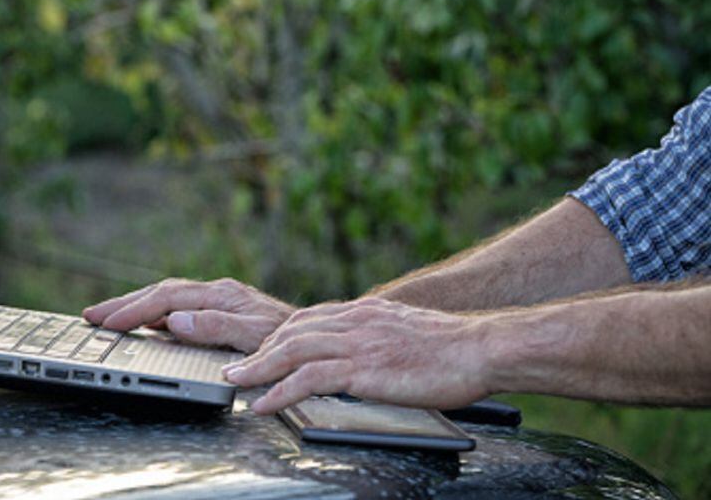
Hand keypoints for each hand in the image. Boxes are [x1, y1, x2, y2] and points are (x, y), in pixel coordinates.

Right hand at [82, 278, 294, 352]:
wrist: (317, 340)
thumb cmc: (290, 341)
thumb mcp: (254, 336)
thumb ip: (216, 326)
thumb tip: (175, 320)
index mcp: (220, 296)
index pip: (166, 300)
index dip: (133, 311)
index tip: (107, 323)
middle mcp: (217, 293)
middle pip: (160, 293)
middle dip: (123, 304)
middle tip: (90, 315)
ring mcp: (218, 301)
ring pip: (167, 298)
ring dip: (135, 306)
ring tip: (106, 317)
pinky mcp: (220, 311)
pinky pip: (177, 308)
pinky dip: (153, 314)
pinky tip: (144, 325)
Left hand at [223, 297, 490, 412]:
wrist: (481, 348)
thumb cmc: (452, 348)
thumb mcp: (405, 331)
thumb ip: (377, 335)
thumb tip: (365, 352)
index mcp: (364, 311)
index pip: (308, 318)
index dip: (279, 335)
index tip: (260, 349)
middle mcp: (354, 320)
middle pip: (291, 330)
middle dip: (257, 348)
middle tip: (234, 364)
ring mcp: (357, 342)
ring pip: (291, 350)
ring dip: (258, 368)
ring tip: (236, 382)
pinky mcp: (363, 367)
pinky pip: (309, 379)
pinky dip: (280, 391)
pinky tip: (265, 404)